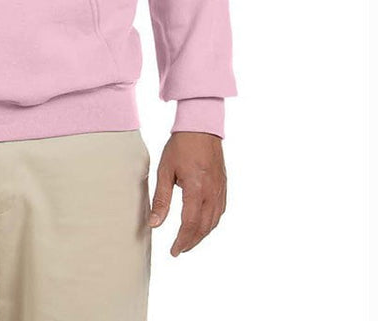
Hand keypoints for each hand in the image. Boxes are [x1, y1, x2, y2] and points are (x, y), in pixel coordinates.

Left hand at [147, 131, 226, 256]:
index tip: (173, 251)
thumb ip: (161, 199)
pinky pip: (219, 212)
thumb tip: (154, 224)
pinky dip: (211, 223)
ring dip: (201, 235)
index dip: (182, 241)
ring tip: (188, 241)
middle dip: (191, 241)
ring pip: (214, 222)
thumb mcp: (165, 170)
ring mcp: (220, 190)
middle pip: (204, 227)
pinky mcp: (223, 186)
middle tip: (179, 250)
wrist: (201, 127)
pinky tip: (203, 225)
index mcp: (196, 189)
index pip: (190, 224)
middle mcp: (212, 193)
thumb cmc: (181, 146)